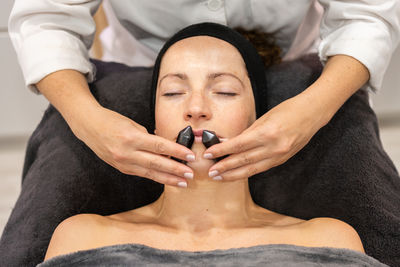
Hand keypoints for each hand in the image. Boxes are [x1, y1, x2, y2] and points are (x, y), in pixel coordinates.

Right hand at [72, 106, 194, 186]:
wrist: (89, 127)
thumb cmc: (113, 121)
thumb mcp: (134, 125)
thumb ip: (150, 138)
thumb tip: (167, 149)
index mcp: (132, 138)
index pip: (160, 146)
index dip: (177, 152)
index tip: (190, 156)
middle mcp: (127, 153)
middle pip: (157, 163)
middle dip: (175, 170)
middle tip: (190, 174)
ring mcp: (123, 163)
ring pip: (150, 173)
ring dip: (168, 178)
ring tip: (183, 182)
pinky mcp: (121, 168)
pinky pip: (142, 173)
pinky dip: (155, 176)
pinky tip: (166, 179)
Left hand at [204, 94, 326, 180]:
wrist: (312, 114)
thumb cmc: (287, 110)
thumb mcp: (264, 118)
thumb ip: (247, 133)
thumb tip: (228, 143)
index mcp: (267, 133)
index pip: (238, 145)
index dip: (221, 151)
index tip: (208, 154)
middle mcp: (273, 147)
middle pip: (243, 160)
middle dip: (225, 168)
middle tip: (211, 173)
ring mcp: (279, 155)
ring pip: (252, 169)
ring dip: (234, 174)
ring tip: (220, 177)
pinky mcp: (282, 160)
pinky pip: (261, 168)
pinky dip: (248, 171)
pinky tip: (237, 174)